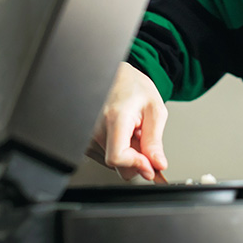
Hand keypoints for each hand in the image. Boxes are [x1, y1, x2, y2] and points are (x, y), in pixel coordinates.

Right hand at [85, 62, 168, 181]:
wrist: (115, 76)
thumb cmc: (133, 87)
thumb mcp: (154, 110)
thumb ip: (155, 140)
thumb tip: (157, 165)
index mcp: (113, 119)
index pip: (118, 158)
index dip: (137, 164)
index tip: (150, 164)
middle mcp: (94, 129)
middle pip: (117, 165)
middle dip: (137, 159)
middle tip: (144, 138)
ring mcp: (87, 136)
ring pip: (113, 164)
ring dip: (128, 154)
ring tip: (131, 132)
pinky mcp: (84, 142)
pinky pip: (105, 158)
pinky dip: (118, 151)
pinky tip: (122, 135)